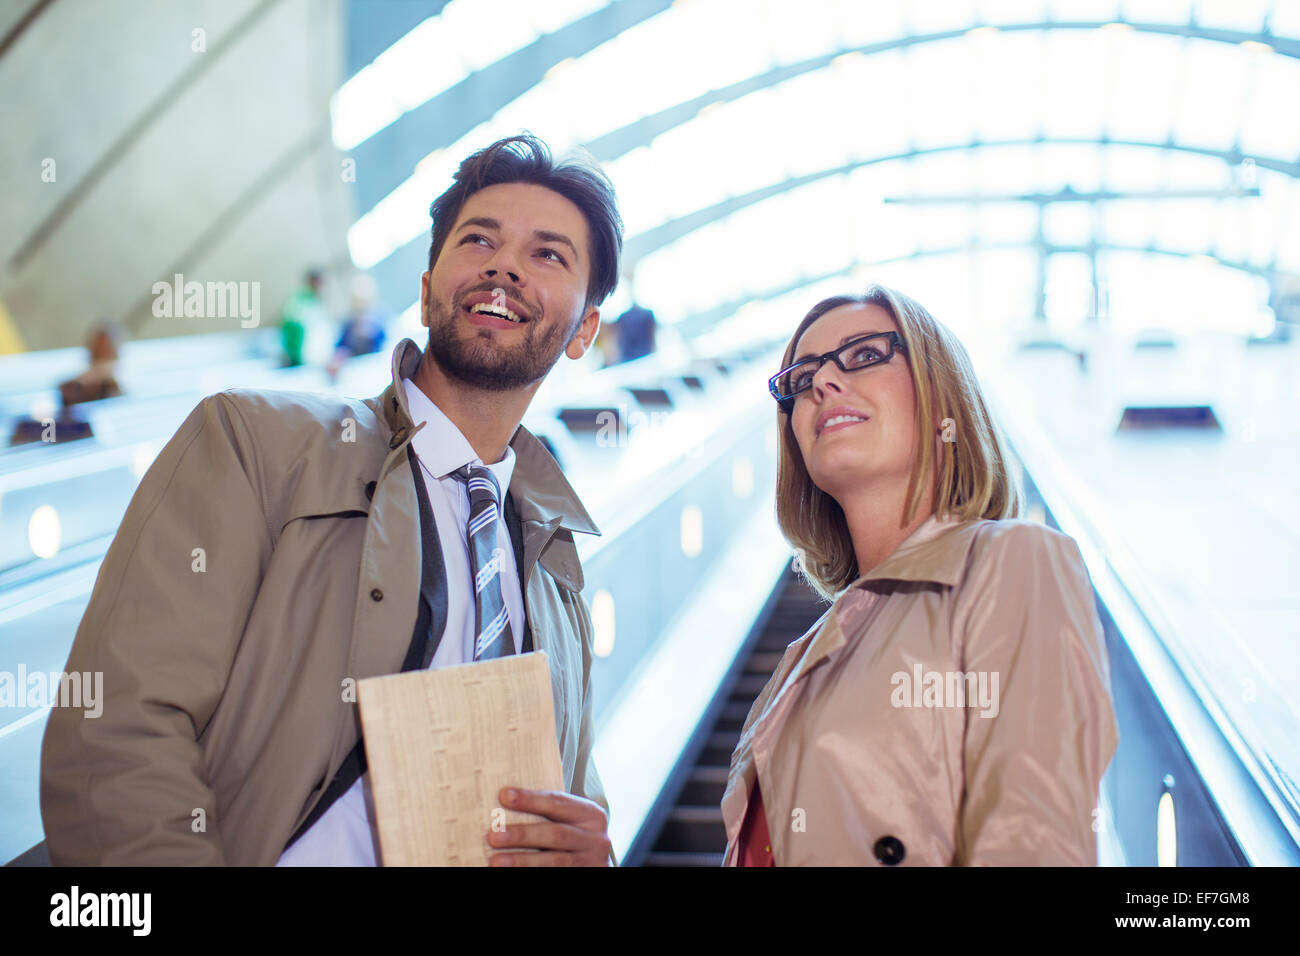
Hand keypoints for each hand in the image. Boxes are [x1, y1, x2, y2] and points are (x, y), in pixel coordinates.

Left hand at [486, 787, 611, 865]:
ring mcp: (591, 862)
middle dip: (522, 834)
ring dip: (522, 861)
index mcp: (591, 815)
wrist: (594, 864)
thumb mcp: (572, 821)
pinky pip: (555, 875)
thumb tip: (505, 805)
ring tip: (496, 861)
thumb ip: (549, 814)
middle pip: (555, 835)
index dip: (531, 800)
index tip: (504, 796)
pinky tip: (512, 872)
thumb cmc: (576, 838)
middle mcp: (595, 839)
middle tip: (494, 836)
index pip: (558, 802)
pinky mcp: (585, 876)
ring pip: (554, 862)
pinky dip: (532, 873)